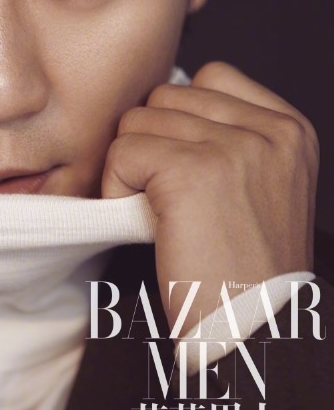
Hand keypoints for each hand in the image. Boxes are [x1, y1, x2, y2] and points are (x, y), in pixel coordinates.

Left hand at [102, 62, 318, 335]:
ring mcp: (235, 148)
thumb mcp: (262, 185)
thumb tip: (163, 97)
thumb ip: (228, 134)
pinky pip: (122, 152)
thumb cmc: (242, 267)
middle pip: (167, 95)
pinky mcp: (193, 172)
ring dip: (134, 167)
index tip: (189, 169)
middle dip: (154, 143)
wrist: (249, 334)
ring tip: (166, 213)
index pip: (210, 75)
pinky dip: (118, 189)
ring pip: (139, 120)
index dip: (182, 118)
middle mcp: (270, 130)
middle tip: (173, 199)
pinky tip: (149, 224)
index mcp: (290, 128)